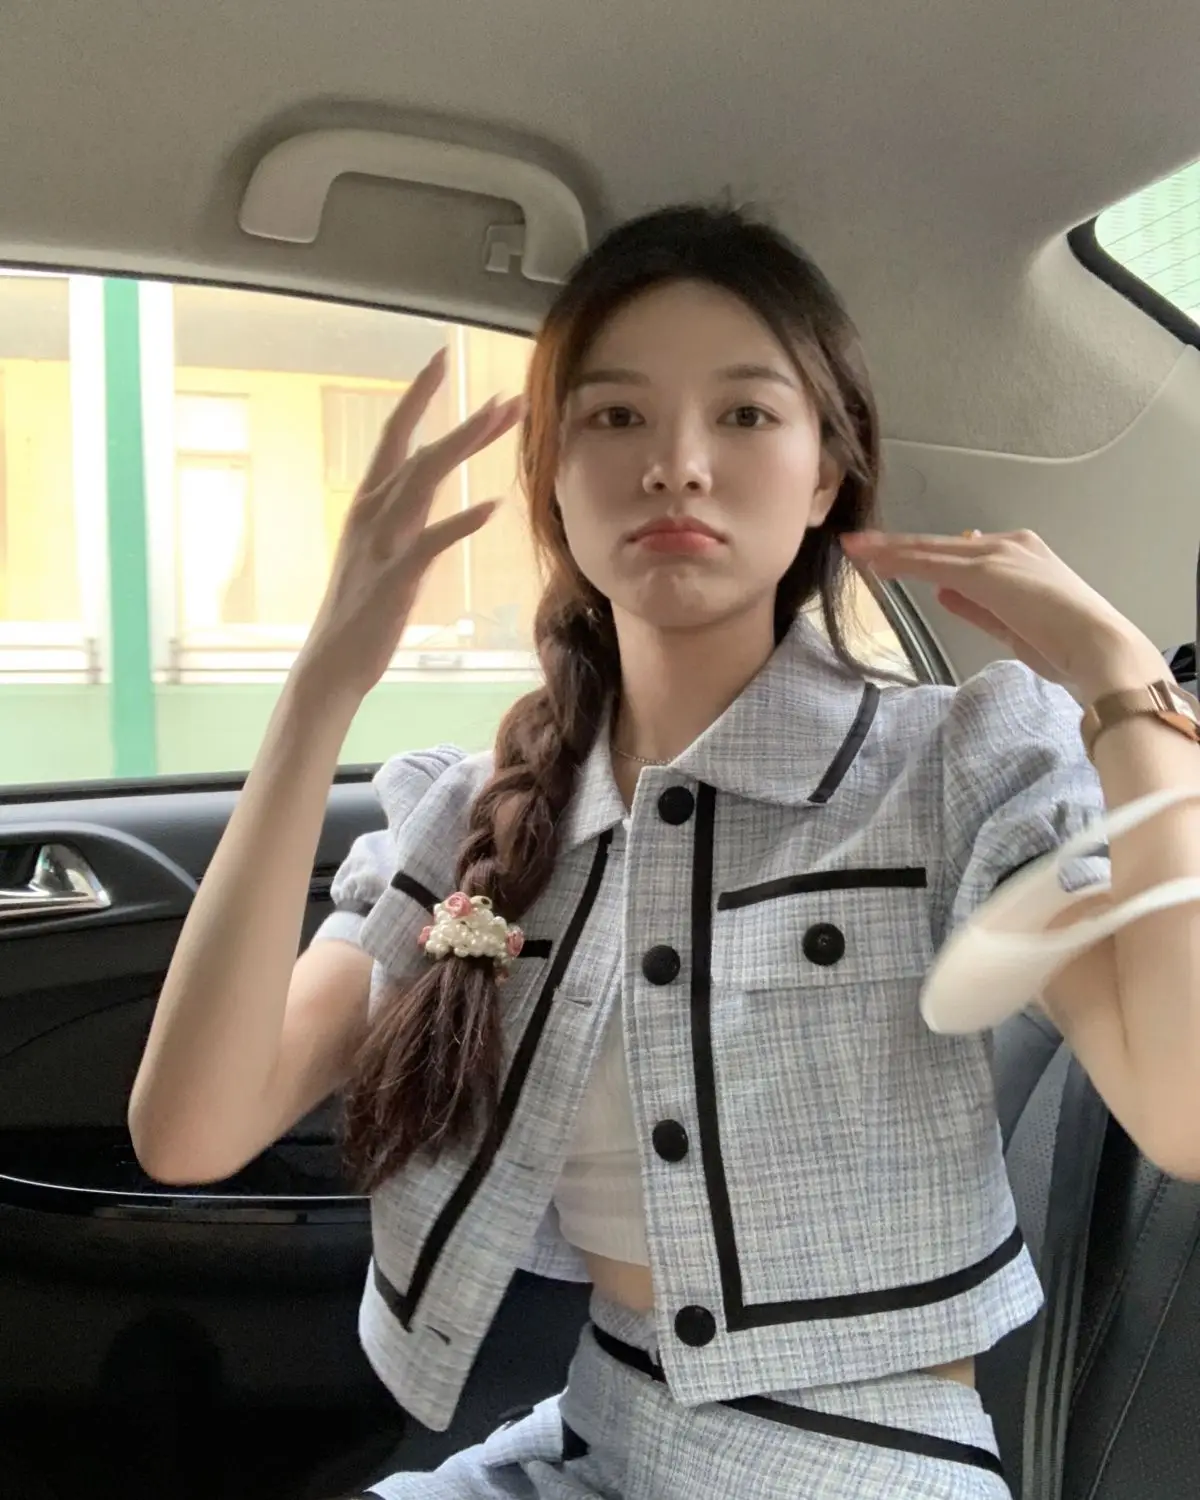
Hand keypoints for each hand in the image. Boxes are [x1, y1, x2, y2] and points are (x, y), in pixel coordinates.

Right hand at [295, 348, 522, 704]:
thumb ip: (402, 516)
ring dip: (464, 446)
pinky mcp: (394, 578)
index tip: (442, 357)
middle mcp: (370, 514)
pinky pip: (430, 541)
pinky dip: (460, 522)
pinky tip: (490, 506)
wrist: (330, 665)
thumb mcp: (380, 550)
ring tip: (503, 423)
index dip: (416, 395)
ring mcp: (380, 544)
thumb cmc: (360, 610)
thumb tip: (426, 489)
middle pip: (419, 451)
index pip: (393, 435)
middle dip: (464, 421)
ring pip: (423, 481)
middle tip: (508, 397)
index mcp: (367, 504)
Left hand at [842, 528, 1163, 699]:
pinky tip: (875, 563)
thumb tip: (944, 591)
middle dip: (895, 545)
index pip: (957, 552)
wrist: (1097, 647)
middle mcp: (1008, 545)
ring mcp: (997, 555)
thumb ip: (977, 606)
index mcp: (1020, 554)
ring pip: (930, 550)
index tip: (890, 556)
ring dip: (889, 550)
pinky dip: (901, 562)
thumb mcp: (1013, 624)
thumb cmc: (1066, 646)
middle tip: (858, 543)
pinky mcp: (986, 571)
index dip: (920, 554)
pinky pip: (933, 564)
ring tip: (855, 548)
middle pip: (938, 545)